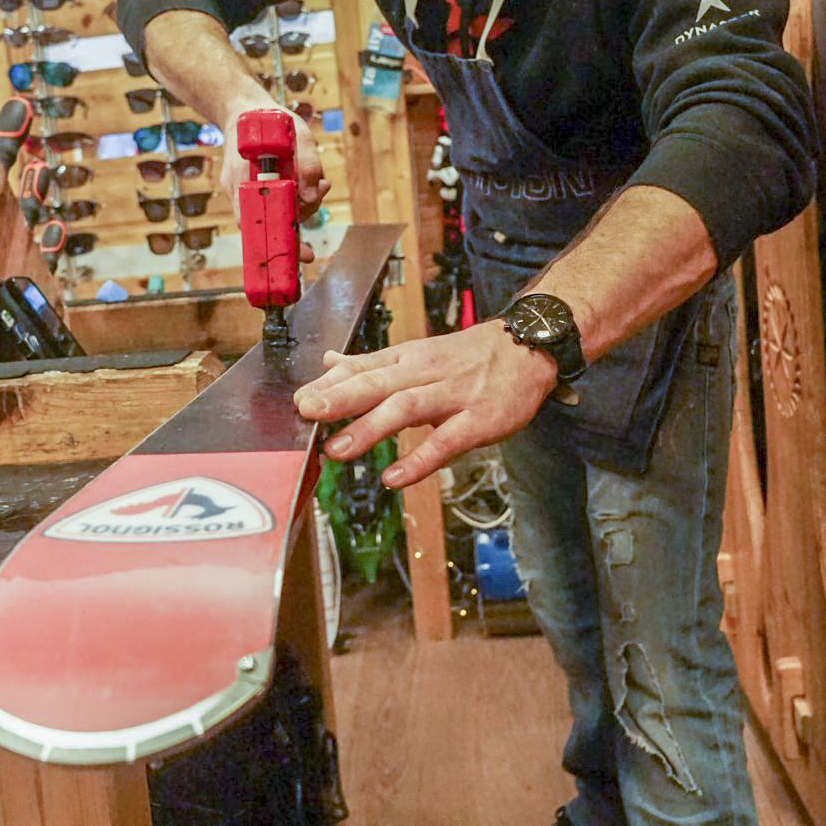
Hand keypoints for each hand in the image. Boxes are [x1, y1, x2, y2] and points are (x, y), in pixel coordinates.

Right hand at [221, 104, 329, 263]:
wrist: (245, 111)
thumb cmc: (269, 121)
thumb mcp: (298, 136)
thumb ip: (309, 165)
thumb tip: (314, 197)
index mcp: (243, 182)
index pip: (258, 225)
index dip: (282, 243)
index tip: (305, 255)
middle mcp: (242, 192)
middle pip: (272, 222)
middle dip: (302, 214)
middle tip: (320, 193)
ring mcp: (249, 193)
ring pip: (279, 213)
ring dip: (304, 203)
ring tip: (320, 184)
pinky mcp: (258, 190)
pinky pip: (279, 202)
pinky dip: (298, 197)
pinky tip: (312, 185)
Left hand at [293, 322, 558, 487]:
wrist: (529, 348)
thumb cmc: (468, 357)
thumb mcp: (418, 354)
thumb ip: (372, 364)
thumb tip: (329, 362)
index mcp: (407, 360)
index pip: (363, 368)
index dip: (330, 384)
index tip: (297, 400)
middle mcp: (425, 373)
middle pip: (378, 383)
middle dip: (340, 398)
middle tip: (306, 413)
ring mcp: (453, 396)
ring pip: (406, 407)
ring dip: (370, 428)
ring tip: (337, 450)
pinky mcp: (479, 420)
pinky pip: (446, 440)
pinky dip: (420, 459)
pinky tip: (396, 477)